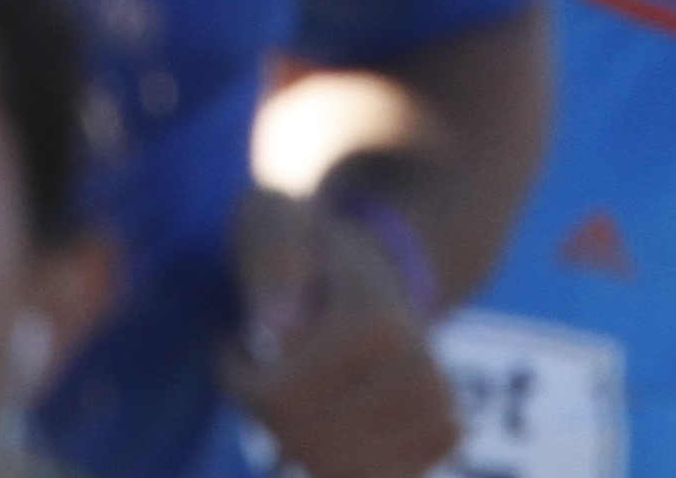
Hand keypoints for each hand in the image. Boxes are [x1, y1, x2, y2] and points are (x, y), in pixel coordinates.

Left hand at [224, 190, 459, 477]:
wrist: (386, 267)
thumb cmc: (313, 247)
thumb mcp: (276, 223)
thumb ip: (271, 261)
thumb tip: (273, 333)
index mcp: (378, 322)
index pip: (277, 397)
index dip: (235, 375)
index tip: (233, 340)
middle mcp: (419, 371)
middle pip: (302, 438)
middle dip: (262, 407)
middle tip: (259, 363)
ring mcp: (437, 408)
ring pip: (329, 467)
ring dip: (294, 432)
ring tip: (292, 379)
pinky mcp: (442, 434)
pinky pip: (362, 474)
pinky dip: (331, 454)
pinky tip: (327, 411)